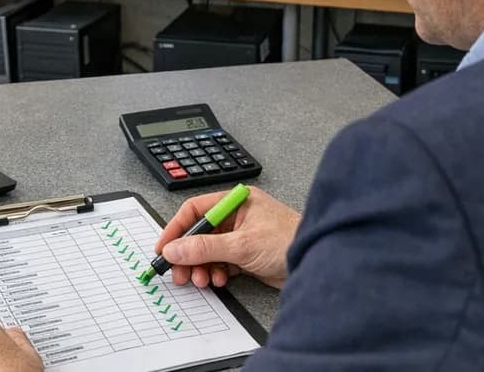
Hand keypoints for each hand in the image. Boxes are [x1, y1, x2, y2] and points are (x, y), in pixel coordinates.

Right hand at [155, 186, 300, 288]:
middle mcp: (237, 217)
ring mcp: (242, 236)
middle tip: (179, 272)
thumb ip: (205, 248)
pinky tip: (219, 279)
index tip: (164, 248)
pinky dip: (216, 272)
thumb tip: (175, 249)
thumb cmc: (290, 241)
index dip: (176, 229)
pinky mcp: (248, 255)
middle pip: (200, 233)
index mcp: (235, 202)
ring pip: (209, 251)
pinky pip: (222, 262)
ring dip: (201, 267)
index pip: (195, 210)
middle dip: (188, 254)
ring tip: (201, 280)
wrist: (319, 261)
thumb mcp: (241, 244)